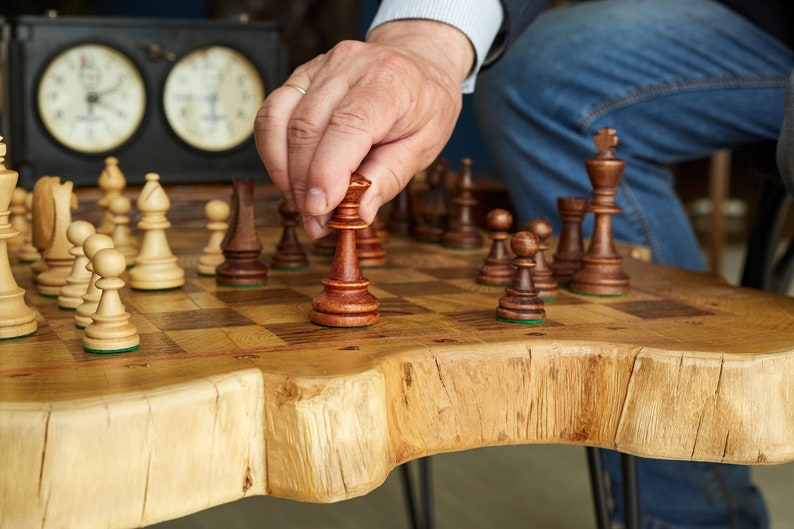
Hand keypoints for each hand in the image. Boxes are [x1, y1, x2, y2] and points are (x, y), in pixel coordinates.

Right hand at [254, 19, 473, 237]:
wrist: (419, 62)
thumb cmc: (425, 106)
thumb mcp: (424, 146)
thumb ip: (390, 178)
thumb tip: (360, 212)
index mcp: (389, 82)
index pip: (347, 125)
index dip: (327, 171)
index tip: (320, 209)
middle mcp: (350, 66)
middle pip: (306, 127)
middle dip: (302, 183)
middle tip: (314, 220)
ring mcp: (320, 66)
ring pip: (279, 120)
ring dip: (282, 171)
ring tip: (300, 203)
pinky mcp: (302, 74)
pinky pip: (271, 113)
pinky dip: (274, 151)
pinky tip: (289, 177)